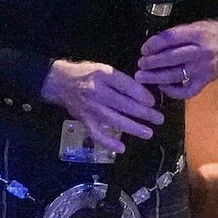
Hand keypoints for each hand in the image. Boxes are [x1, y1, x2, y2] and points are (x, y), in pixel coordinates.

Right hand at [41, 59, 163, 154]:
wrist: (59, 82)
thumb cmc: (86, 74)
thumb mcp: (104, 70)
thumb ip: (122, 81)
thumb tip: (144, 97)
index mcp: (103, 75)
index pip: (126, 86)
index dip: (142, 95)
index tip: (152, 102)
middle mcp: (96, 92)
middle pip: (123, 104)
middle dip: (144, 113)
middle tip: (158, 119)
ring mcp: (90, 108)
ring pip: (113, 120)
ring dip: (132, 128)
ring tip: (148, 133)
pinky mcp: (84, 120)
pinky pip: (96, 133)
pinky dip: (108, 142)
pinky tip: (121, 148)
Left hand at [136, 19, 217, 100]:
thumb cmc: (207, 34)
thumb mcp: (193, 26)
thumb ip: (175, 35)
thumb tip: (151, 47)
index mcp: (197, 34)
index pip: (171, 38)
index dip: (154, 44)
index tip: (144, 50)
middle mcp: (202, 52)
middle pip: (172, 58)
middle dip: (152, 62)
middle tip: (140, 65)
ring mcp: (205, 68)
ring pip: (177, 75)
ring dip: (156, 77)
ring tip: (142, 77)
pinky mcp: (207, 81)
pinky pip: (188, 91)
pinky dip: (173, 91)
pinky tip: (163, 86)